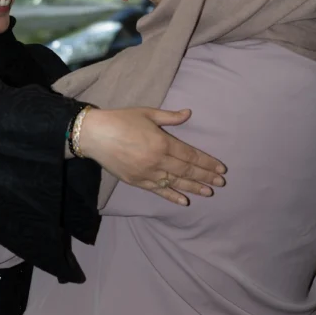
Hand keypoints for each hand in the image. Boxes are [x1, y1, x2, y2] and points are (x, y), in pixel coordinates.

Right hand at [79, 107, 226, 205]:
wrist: (94, 135)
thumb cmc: (121, 120)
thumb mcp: (147, 113)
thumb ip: (169, 117)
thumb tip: (188, 113)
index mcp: (162, 142)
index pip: (191, 155)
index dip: (207, 162)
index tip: (221, 168)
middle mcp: (158, 160)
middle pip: (187, 171)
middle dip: (205, 177)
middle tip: (221, 183)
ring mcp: (147, 173)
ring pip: (176, 183)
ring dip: (194, 188)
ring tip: (209, 193)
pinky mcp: (136, 181)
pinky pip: (158, 191)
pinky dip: (172, 196)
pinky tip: (184, 201)